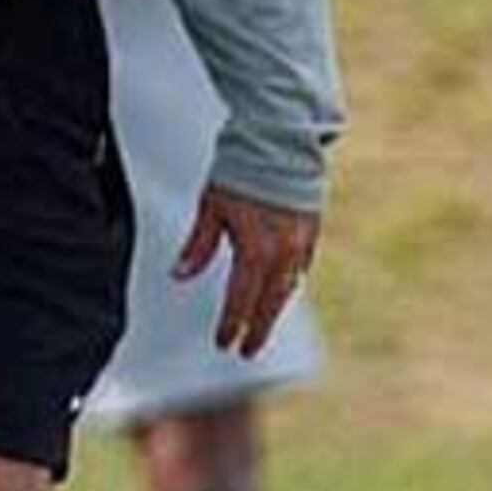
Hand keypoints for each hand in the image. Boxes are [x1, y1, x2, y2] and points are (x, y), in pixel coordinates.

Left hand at [171, 183, 319, 358]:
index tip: (223, 343)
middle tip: (246, 350)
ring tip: (260, 327)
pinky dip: (288, 284)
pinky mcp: (312, 231)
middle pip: (270, 302)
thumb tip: (179, 274)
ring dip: (273, 309)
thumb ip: (198, 245)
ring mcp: (302, 242)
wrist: (282, 141)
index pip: (241, 298)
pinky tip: (280, 292)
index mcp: (256, 247)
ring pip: (288, 287)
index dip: (232, 324)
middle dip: (257, 328)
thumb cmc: (242, 168)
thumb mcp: (212, 206)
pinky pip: (301, 268)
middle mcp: (283, 251)